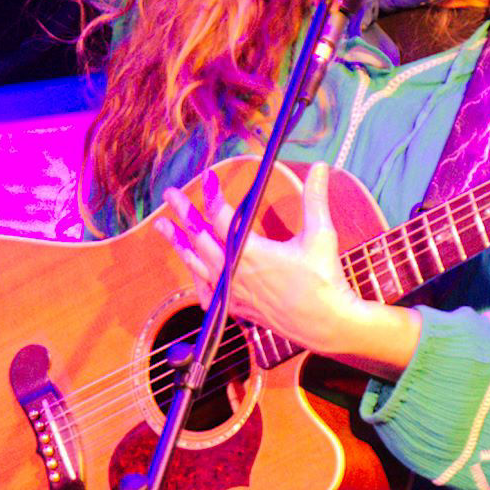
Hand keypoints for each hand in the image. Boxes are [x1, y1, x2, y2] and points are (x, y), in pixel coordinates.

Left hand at [156, 165, 419, 380]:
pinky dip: (196, 276)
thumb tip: (320, 165)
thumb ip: (315, 198)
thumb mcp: (321, 235)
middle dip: (185, 213)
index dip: (212, 196)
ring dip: (179, 243)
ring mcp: (233, 292)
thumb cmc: (324, 279)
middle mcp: (236, 273)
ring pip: (197, 264)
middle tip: (171, 194)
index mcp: (252, 253)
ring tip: (163, 226)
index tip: (208, 177)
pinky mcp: (237, 307)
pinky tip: (191, 267)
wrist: (325, 324)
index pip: (222, 218)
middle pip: (201, 238)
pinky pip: (206, 290)